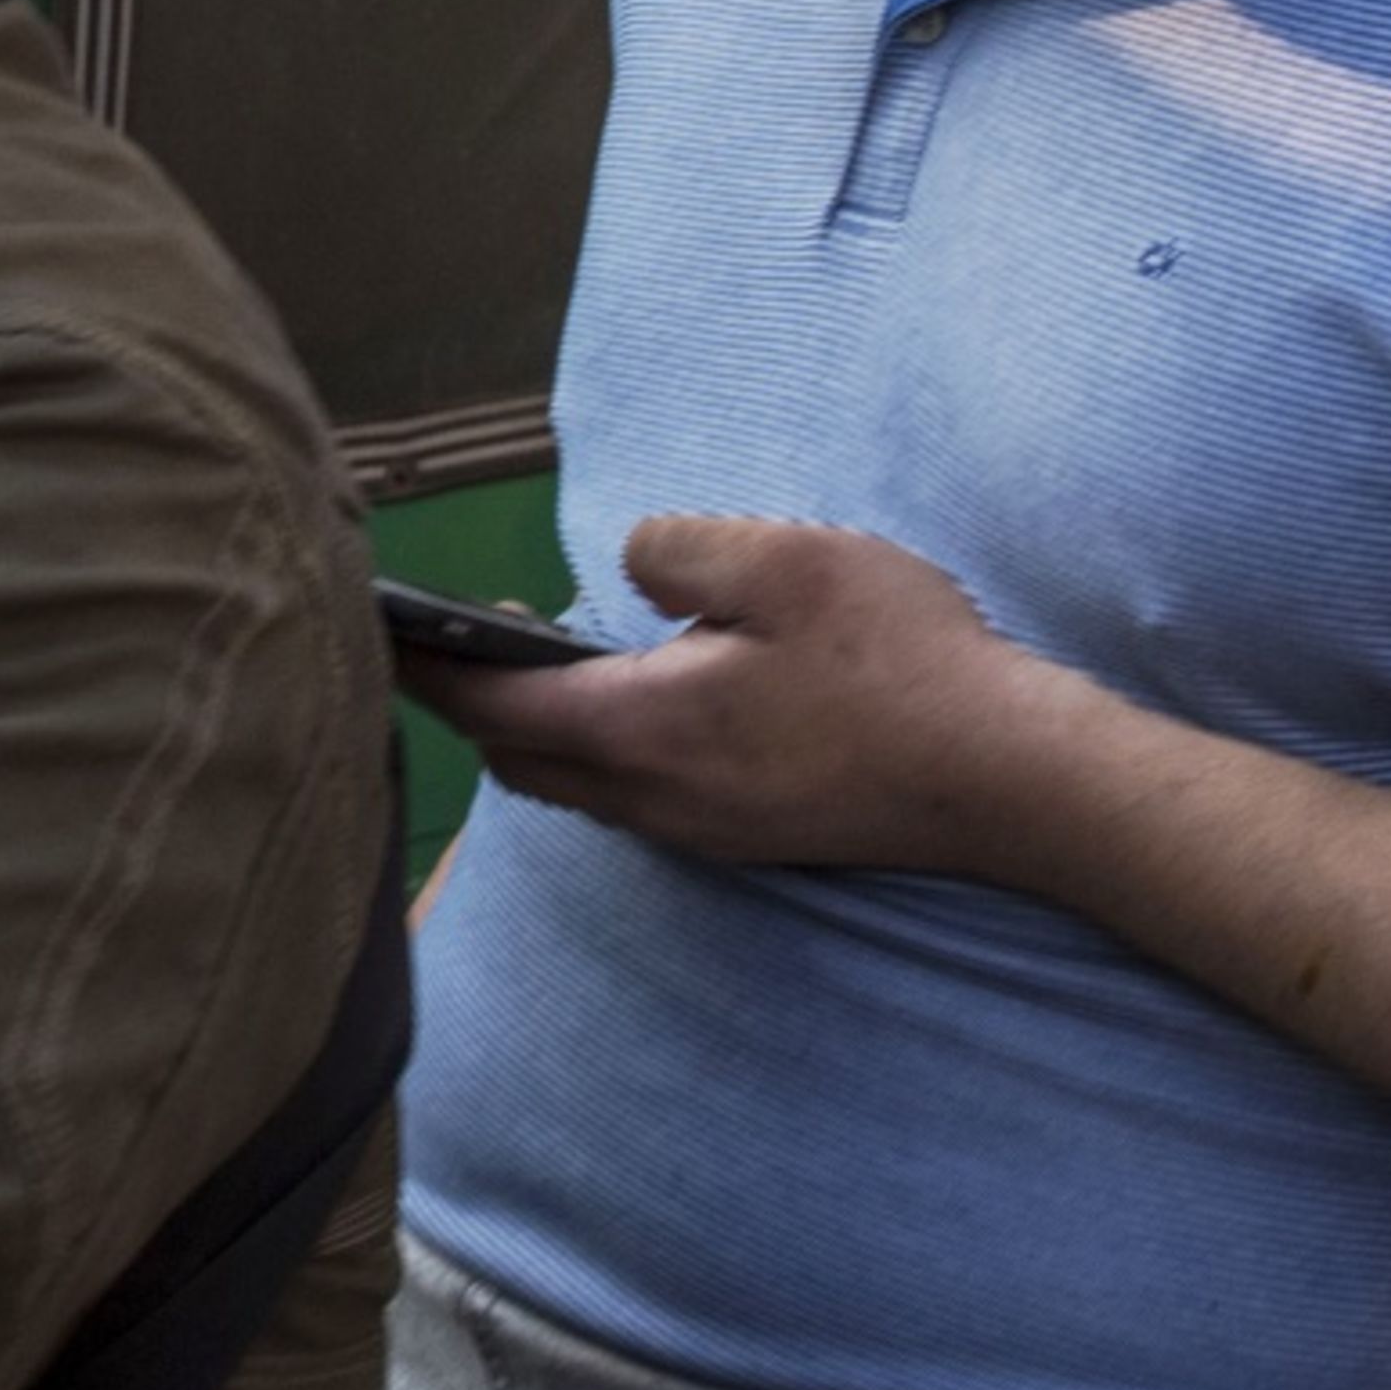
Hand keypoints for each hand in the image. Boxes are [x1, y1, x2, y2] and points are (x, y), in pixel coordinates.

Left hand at [396, 516, 1102, 881]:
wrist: (1008, 780)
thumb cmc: (901, 663)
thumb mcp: (785, 561)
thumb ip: (681, 551)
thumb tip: (630, 566)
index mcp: (642, 732)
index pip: (491, 710)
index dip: (427, 669)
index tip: (382, 633)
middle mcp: (655, 800)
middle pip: (518, 763)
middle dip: (473, 705)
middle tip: (458, 638)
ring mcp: (702, 831)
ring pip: (578, 789)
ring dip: (541, 733)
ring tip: (545, 660)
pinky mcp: (747, 838)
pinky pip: (636, 800)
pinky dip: (603, 753)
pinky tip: (644, 701)